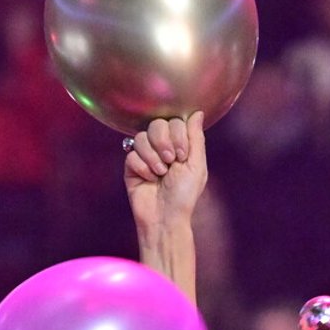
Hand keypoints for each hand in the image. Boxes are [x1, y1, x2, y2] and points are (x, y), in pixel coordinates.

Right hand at [125, 113, 207, 233]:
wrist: (166, 217)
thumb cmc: (184, 195)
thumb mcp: (196, 165)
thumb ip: (196, 138)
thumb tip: (198, 112)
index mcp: (180, 145)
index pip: (175, 122)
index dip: (178, 135)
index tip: (182, 155)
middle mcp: (162, 148)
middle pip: (156, 124)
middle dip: (164, 143)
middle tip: (170, 161)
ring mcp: (145, 156)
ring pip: (141, 138)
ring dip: (153, 157)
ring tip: (160, 174)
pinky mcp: (131, 167)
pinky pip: (131, 154)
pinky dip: (142, 168)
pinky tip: (149, 179)